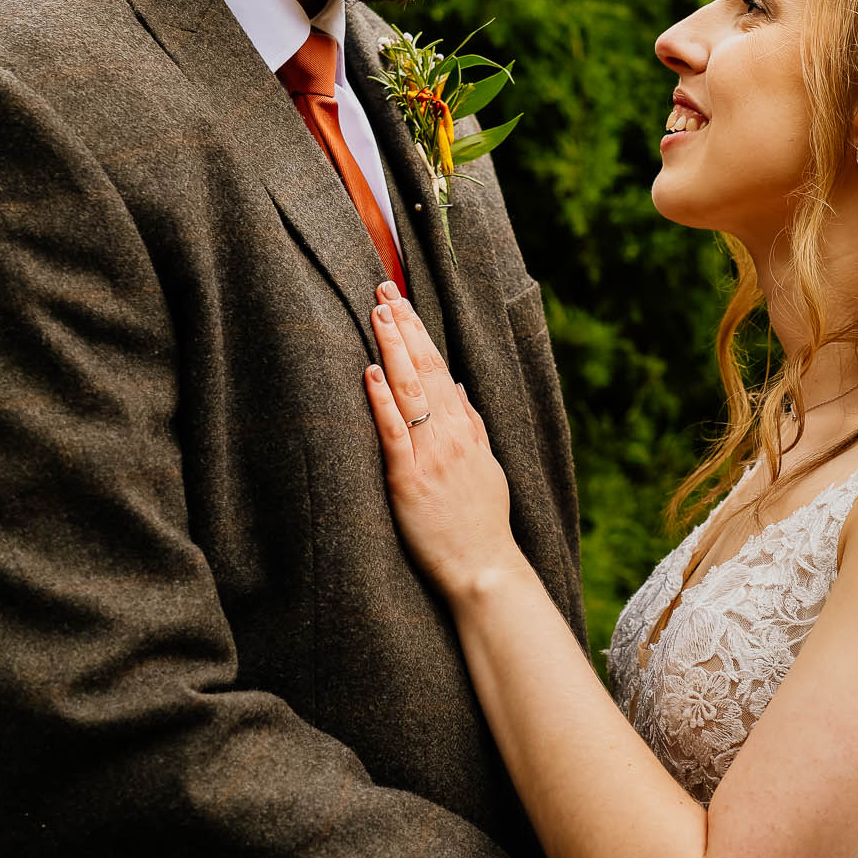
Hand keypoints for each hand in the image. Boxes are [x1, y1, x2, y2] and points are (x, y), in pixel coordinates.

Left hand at [364, 283, 521, 596]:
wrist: (484, 567)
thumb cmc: (482, 522)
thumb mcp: (487, 467)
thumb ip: (474, 426)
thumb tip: (460, 388)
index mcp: (467, 430)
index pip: (441, 368)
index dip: (419, 333)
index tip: (401, 302)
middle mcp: (450, 436)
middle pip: (425, 370)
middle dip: (403, 327)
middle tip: (383, 290)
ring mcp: (430, 457)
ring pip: (409, 392)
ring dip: (392, 350)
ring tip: (377, 315)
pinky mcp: (408, 482)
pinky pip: (394, 434)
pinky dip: (382, 402)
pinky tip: (369, 373)